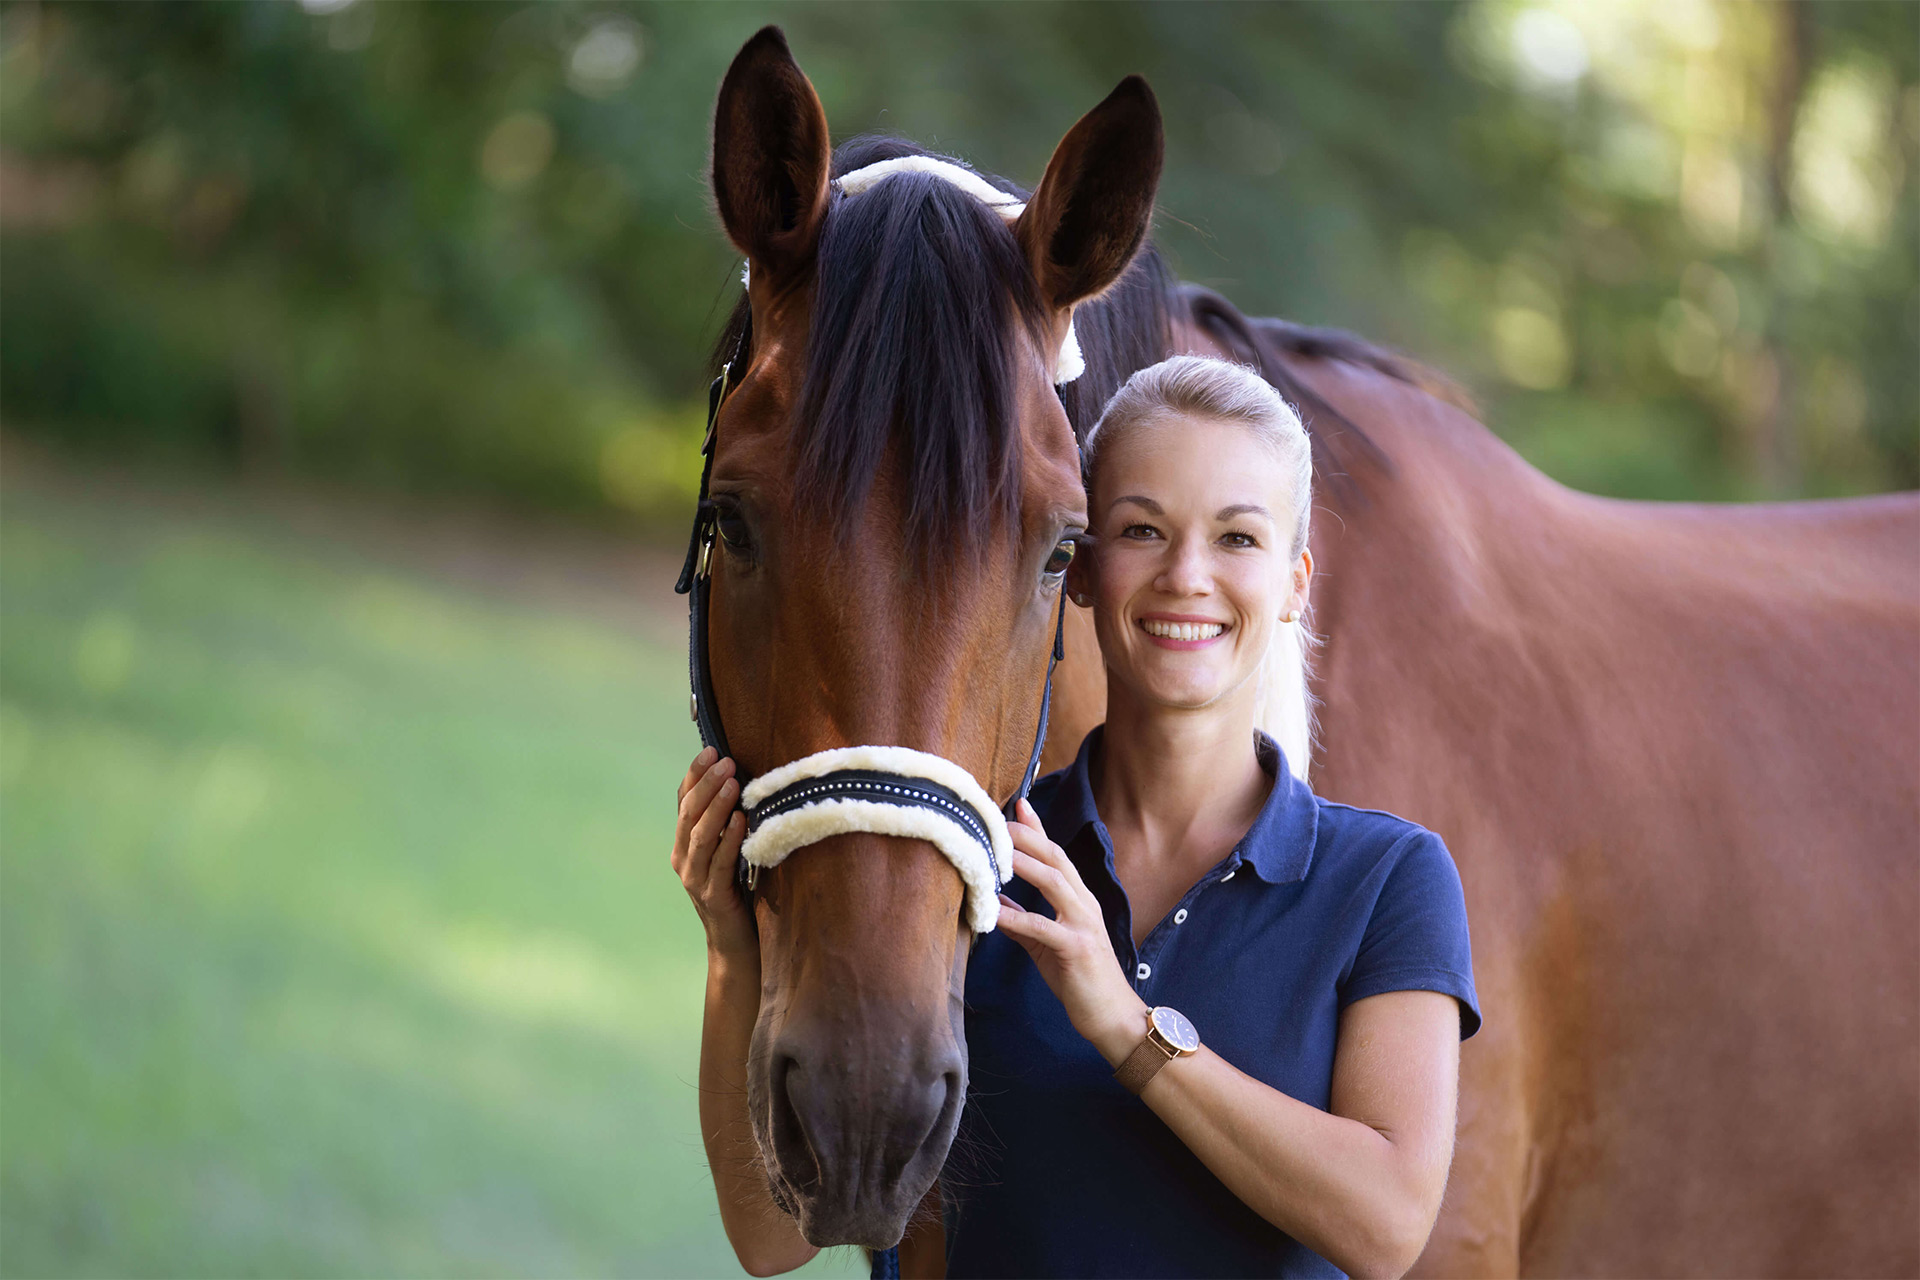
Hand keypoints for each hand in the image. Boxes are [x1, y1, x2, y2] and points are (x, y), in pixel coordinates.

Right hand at [672, 746, 756, 961]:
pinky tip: (742, 821)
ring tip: (732, 783)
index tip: (710, 749)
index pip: (683, 802)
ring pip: (701, 835)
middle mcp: (683, 859)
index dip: (695, 775)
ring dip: (717, 806)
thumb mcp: (728, 852)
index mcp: (684, 845)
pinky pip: (720, 862)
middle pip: (689, 814)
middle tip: (724, 760)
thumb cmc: (738, 891)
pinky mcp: (713, 895)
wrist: (735, 942)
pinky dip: (730, 839)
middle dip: (706, 784)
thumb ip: (727, 824)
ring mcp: (695, 878)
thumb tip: (741, 781)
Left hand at [995, 798, 1146, 1065]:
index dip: (1037, 829)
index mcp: (1079, 899)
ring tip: (994, 852)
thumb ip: (1023, 921)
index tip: (1017, 804)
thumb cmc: (1080, 980)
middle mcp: (1084, 904)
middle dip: (1026, 835)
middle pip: (1055, 857)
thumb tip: (994, 904)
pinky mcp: (1077, 948)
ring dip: (1022, 863)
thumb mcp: (1046, 945)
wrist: (1112, 1016)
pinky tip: (992, 913)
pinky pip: (1041, 927)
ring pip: (1053, 881)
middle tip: (995, 820)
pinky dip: (1015, 917)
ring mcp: (1083, 924)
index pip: (1056, 854)